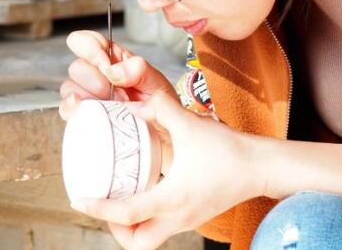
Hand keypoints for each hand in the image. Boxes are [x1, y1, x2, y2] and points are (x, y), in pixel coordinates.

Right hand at [59, 30, 177, 120]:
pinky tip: (86, 110)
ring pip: (69, 87)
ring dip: (89, 96)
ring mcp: (88, 96)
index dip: (90, 48)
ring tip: (112, 106)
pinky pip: (65, 109)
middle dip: (96, 79)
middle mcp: (97, 76)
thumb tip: (114, 70)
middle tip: (117, 92)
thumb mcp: (157, 84)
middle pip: (77, 67)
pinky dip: (71, 108)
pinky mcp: (83, 116)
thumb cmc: (159, 107)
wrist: (161, 135)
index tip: (105, 63)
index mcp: (113, 60)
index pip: (87, 41)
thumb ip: (139, 71)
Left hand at [70, 91, 265, 249]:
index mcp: (173, 198)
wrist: (262, 167)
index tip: (80, 199)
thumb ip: (160, 109)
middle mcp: (178, 217)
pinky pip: (162, 227)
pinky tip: (144, 193)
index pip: (127, 214)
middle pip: (136, 243)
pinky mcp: (194, 216)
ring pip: (149, 240)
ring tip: (120, 200)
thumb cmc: (230, 150)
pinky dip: (146, 219)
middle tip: (104, 205)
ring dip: (129, 228)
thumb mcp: (191, 125)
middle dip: (114, 230)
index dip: (99, 209)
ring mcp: (187, 221)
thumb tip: (133, 105)